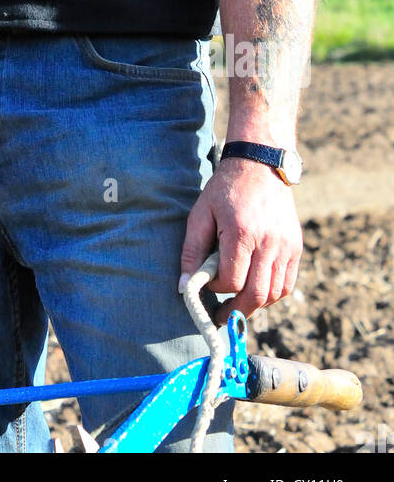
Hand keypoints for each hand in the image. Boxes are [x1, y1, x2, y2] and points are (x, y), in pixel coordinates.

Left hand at [180, 158, 302, 325]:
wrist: (260, 163)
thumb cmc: (225, 189)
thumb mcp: (201, 213)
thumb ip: (192, 251)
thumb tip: (184, 287)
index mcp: (242, 233)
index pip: (232, 280)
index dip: (217, 289)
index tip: (208, 283)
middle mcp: (269, 242)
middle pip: (256, 294)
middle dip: (237, 312)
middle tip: (222, 318)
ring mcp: (286, 246)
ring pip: (275, 293)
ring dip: (256, 305)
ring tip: (238, 306)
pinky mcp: (296, 246)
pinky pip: (287, 283)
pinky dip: (272, 294)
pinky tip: (256, 291)